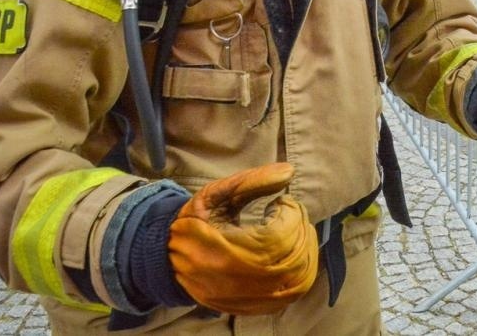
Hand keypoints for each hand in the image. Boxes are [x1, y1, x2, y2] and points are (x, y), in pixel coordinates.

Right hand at [168, 162, 317, 315]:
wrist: (169, 257)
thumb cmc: (194, 221)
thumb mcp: (215, 194)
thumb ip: (251, 180)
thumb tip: (290, 171)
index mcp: (223, 251)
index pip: (276, 238)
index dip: (289, 215)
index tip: (282, 201)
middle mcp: (235, 281)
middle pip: (291, 260)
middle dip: (300, 229)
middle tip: (292, 213)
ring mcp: (244, 298)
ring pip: (298, 281)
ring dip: (307, 251)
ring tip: (295, 230)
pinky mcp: (251, 306)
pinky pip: (291, 296)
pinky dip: (303, 273)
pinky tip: (294, 252)